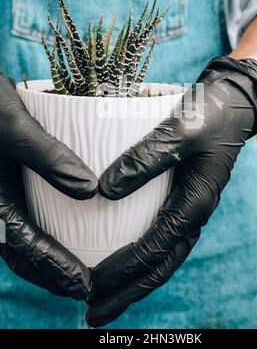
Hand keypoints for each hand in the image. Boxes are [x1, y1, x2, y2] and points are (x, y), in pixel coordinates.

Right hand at [0, 74, 98, 299]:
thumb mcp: (14, 126)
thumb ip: (48, 157)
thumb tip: (91, 191)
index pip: (25, 243)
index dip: (55, 268)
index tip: (85, 284)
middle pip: (22, 251)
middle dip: (53, 273)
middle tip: (88, 287)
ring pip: (22, 237)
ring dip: (49, 257)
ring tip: (80, 269)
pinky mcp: (6, 185)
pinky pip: (24, 216)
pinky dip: (45, 231)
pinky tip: (69, 229)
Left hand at [86, 56, 256, 326]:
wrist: (230, 103)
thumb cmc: (209, 114)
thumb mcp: (180, 130)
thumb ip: (144, 158)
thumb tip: (103, 190)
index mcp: (195, 202)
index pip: (155, 250)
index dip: (122, 271)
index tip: (91, 284)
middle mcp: (192, 214)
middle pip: (159, 267)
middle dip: (127, 292)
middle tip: (92, 311)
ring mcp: (188, 209)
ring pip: (161, 258)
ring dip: (133, 281)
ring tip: (102, 296)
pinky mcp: (180, 199)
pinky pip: (160, 238)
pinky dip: (140, 257)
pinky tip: (118, 258)